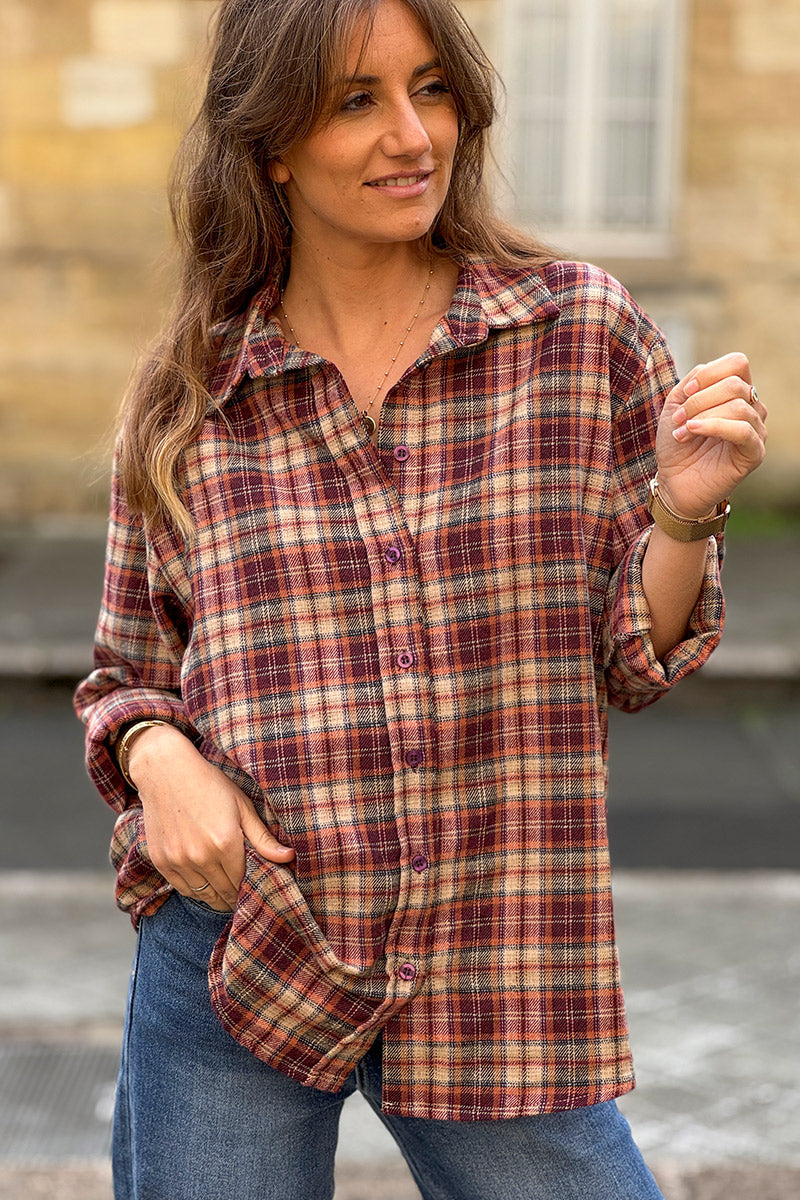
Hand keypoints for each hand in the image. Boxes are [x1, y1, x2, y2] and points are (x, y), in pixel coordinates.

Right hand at [127, 724, 294, 910]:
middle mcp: (201, 856)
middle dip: (235, 895)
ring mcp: (179, 860)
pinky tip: (205, 886)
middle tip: (242, 895)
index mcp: (225, 842)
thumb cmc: (209, 785)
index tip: (255, 888)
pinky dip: (195, 891)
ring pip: (204, 895)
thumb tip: (290, 857)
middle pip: (224, 892)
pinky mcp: (161, 861)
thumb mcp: (241, 806)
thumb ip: (263, 838)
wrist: (166, 771)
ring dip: (217, 898)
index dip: (250, 887)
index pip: (242, 881)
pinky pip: (182, 889)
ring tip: (226, 895)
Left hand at [655, 352, 766, 517]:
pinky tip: (693, 431)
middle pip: (735, 384)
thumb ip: (693, 381)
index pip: (738, 364)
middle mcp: (751, 408)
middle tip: (678, 418)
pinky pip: (743, 430)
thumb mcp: (676, 404)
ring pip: (738, 406)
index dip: (710, 373)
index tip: (686, 392)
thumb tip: (706, 373)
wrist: (673, 480)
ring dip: (702, 416)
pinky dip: (714, 427)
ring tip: (682, 431)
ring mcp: (756, 431)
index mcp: (736, 393)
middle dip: (700, 399)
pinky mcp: (755, 453)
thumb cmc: (676, 443)